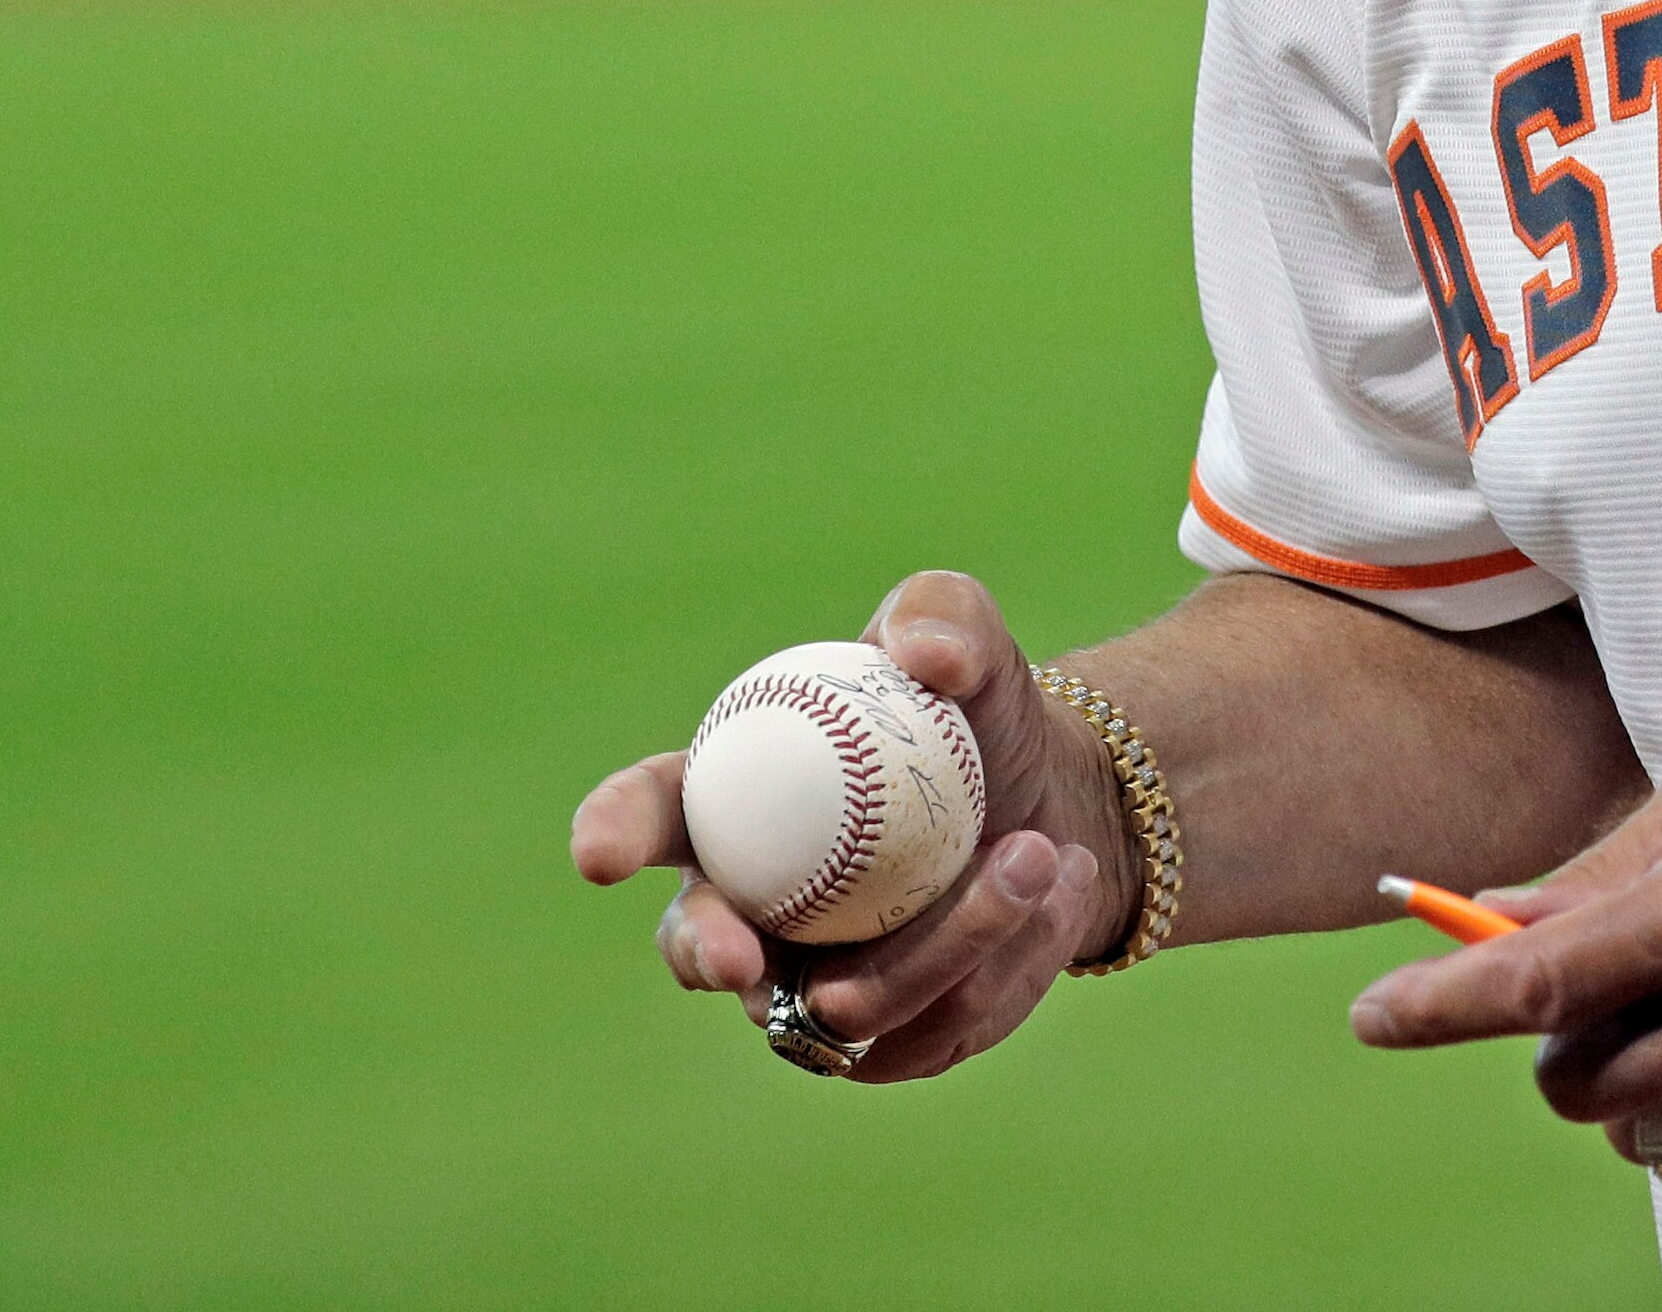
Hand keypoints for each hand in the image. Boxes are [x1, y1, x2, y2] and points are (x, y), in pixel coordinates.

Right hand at [566, 570, 1130, 1082]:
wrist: (1062, 810)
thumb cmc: (980, 723)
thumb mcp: (977, 653)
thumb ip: (945, 617)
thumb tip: (919, 651)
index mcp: (733, 802)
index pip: (653, 813)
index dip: (615, 832)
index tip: (599, 852)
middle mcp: (750, 910)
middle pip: (703, 946)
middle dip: (710, 953)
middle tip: (754, 955)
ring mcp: (811, 989)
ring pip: (847, 1001)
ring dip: (950, 937)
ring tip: (1037, 853)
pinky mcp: (889, 1043)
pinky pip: (935, 1029)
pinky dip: (1011, 959)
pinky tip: (1060, 889)